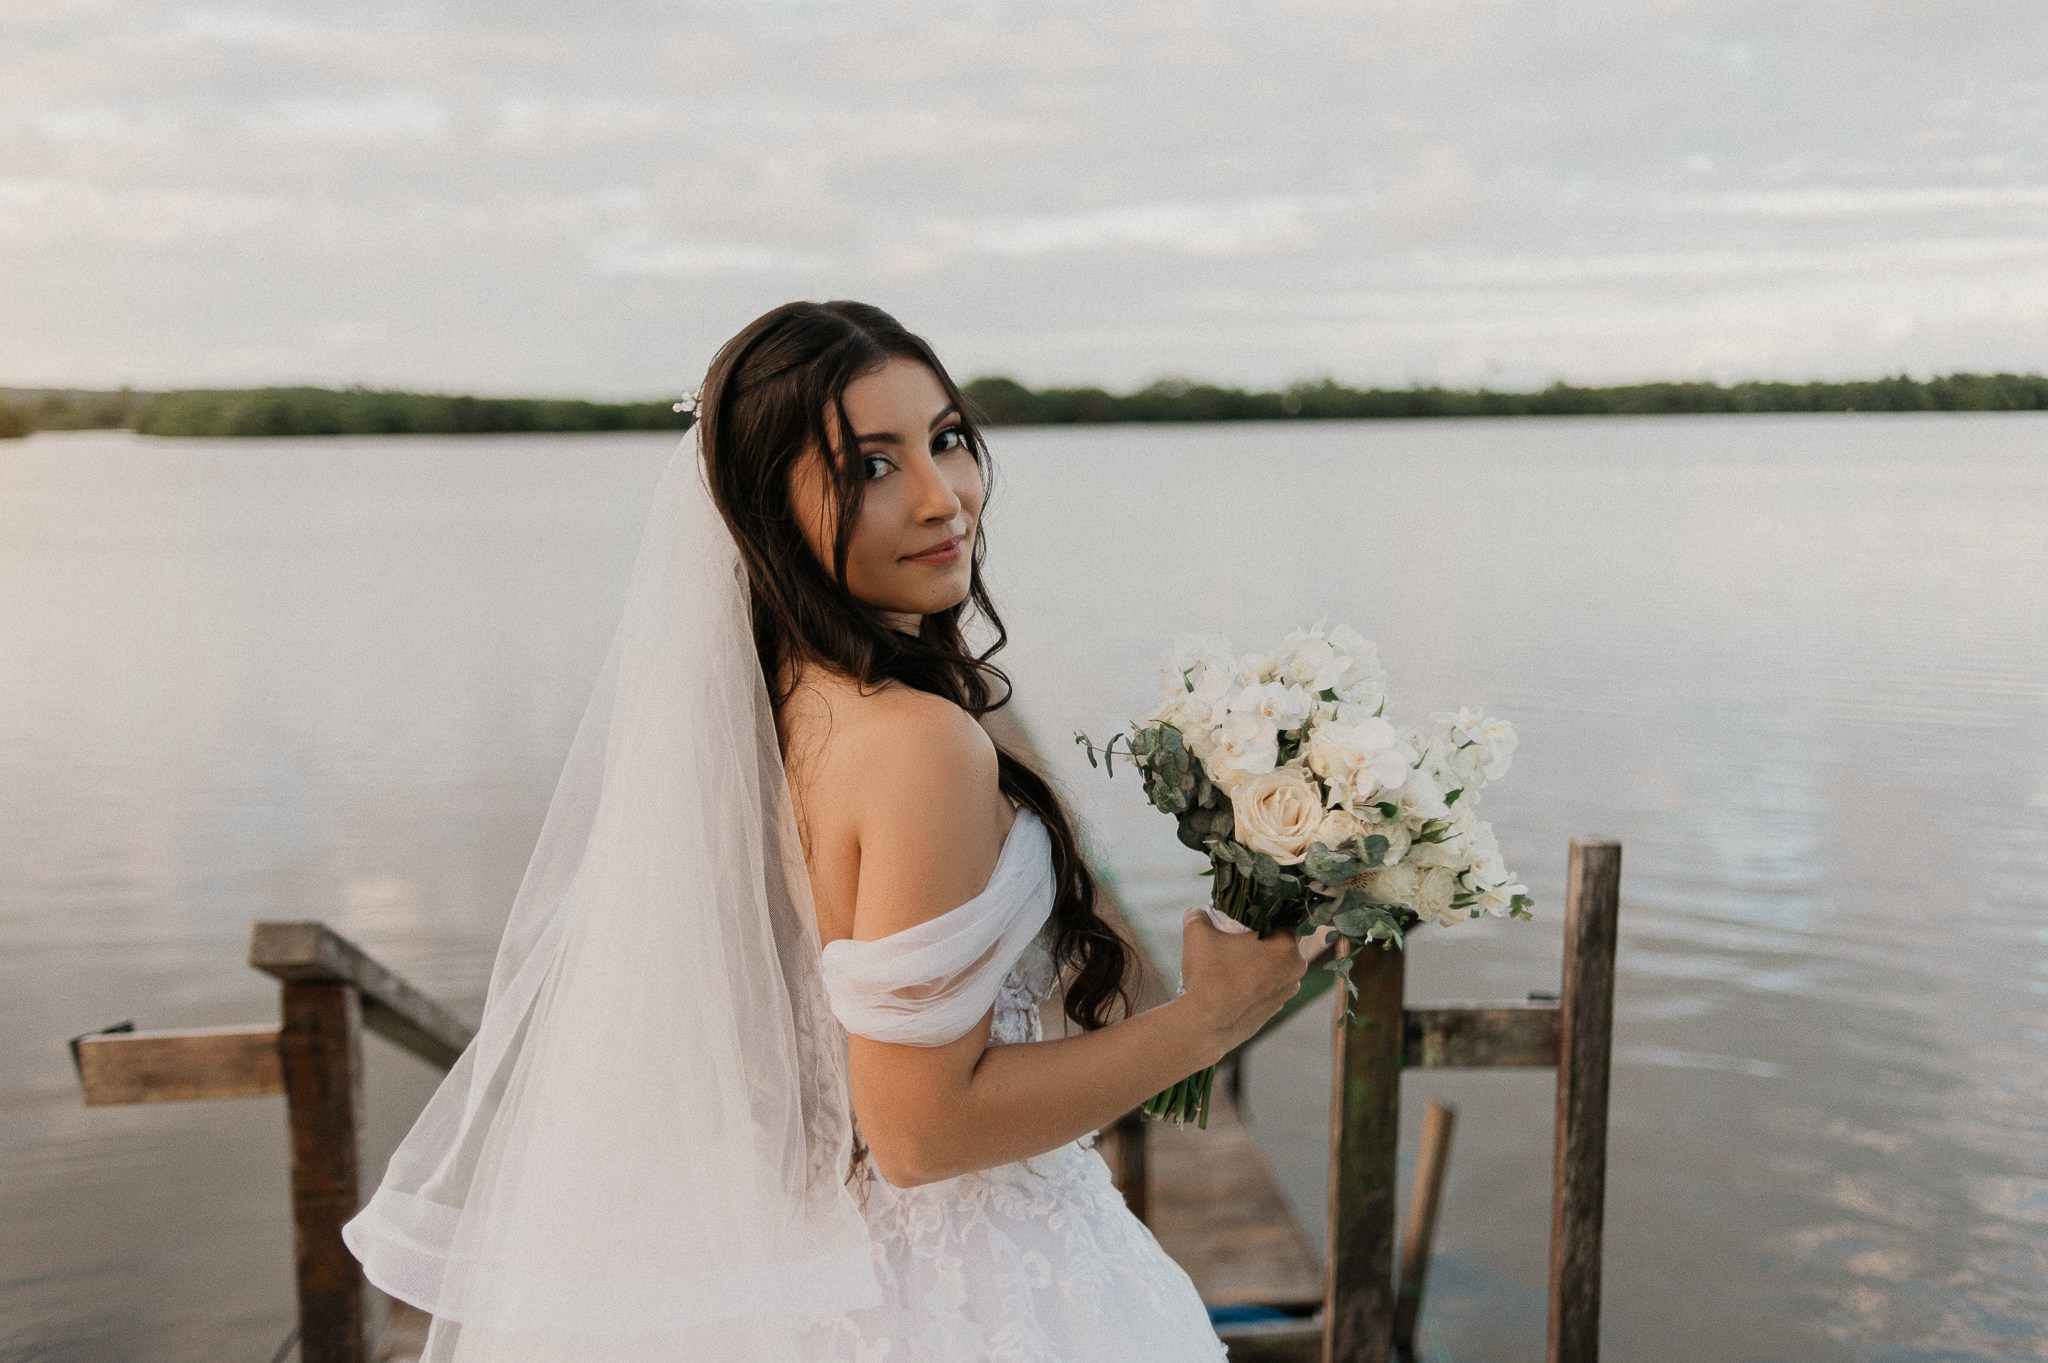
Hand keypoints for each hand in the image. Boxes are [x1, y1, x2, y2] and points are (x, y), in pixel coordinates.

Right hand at [1176, 906, 1308, 1059]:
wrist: (1206, 1025)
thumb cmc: (1208, 976)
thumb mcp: (1197, 934)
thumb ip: (1198, 916)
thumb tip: (1197, 913)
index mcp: (1285, 946)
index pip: (1281, 920)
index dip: (1261, 918)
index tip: (1243, 922)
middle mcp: (1295, 970)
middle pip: (1279, 945)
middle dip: (1259, 942)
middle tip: (1235, 942)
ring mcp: (1287, 993)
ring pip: (1275, 969)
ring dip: (1258, 965)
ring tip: (1231, 967)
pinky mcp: (1275, 1011)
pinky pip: (1268, 989)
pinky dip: (1255, 986)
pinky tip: (1233, 987)